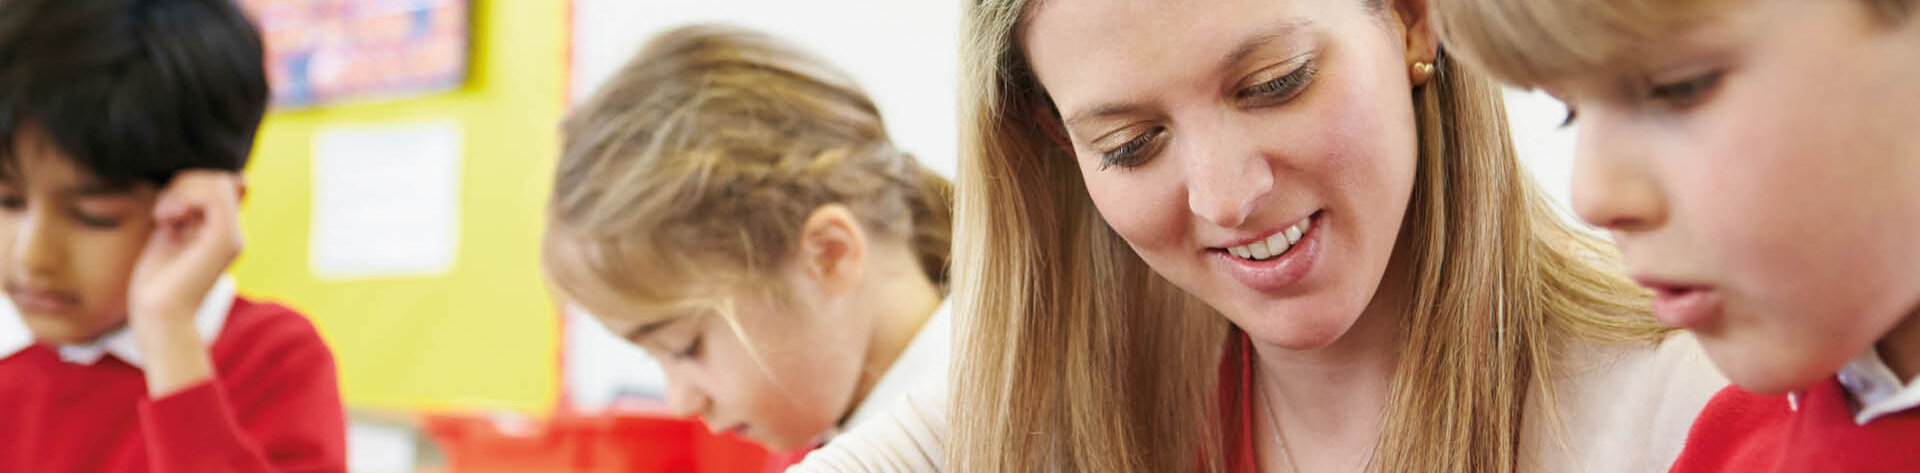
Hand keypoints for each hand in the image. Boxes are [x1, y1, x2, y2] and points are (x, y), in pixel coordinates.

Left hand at [126, 171, 244, 395]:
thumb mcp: (167, 237)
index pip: (226, 182)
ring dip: (183, 188)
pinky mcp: (224, 240)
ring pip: (218, 180)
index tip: (168, 202)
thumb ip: (181, 213)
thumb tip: (181, 184)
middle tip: (164, 209)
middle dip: (186, 180)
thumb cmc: (156, 285)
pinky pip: (214, 196)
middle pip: (222, 176)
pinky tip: (166, 217)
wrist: (158, 319)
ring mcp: (232, 236)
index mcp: (221, 232)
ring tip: (164, 213)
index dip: (195, 180)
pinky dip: (185, 197)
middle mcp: (233, 232)